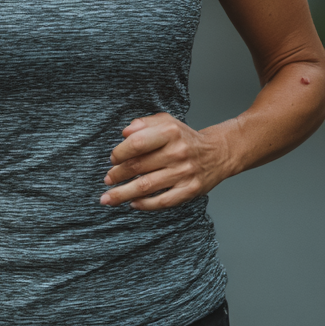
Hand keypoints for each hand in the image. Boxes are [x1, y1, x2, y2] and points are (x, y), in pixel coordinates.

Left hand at [101, 112, 229, 209]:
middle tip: (106, 180)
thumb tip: (124, 133)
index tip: (112, 159)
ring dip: (124, 193)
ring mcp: (184, 173)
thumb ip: (143, 124)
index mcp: (169, 132)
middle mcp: (177, 152)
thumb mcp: (166, 121)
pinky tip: (133, 204)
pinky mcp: (190, 190)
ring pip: (147, 186)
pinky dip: (146, 204)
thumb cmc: (184, 137)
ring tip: (108, 198)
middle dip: (117, 175)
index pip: (137, 143)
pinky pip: (164, 201)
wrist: (218, 153)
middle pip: (138, 167)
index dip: (120, 153)